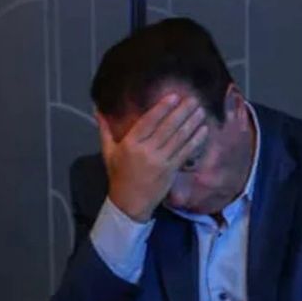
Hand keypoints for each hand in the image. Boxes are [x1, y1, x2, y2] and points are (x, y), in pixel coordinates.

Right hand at [96, 94, 208, 222]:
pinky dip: (195, 140)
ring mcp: (160, 161)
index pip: (148, 121)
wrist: (129, 204)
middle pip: (168, 127)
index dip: (162, 108)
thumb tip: (97, 109)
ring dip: (192, 123)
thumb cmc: (118, 176)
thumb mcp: (108, 152)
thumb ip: (105, 130)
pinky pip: (185, 152)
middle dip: (182, 112)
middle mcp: (146, 151)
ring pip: (179, 138)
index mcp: (130, 143)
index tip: (174, 96)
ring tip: (201, 110)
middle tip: (194, 99)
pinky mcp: (170, 171)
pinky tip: (203, 130)